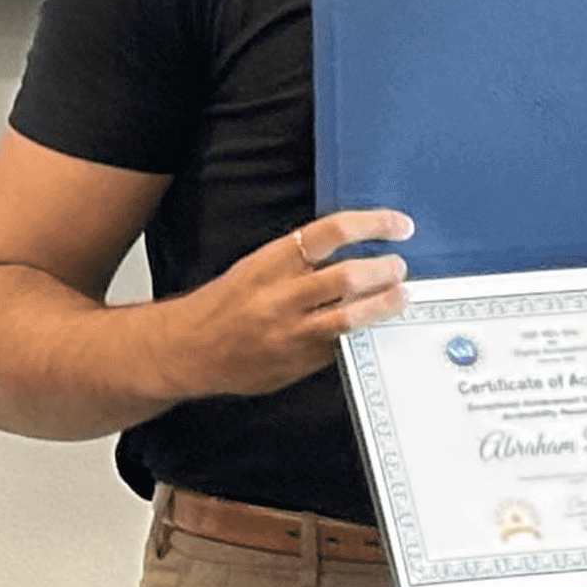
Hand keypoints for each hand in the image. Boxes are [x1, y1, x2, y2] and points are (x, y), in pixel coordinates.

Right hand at [165, 209, 412, 398]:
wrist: (186, 349)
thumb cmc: (224, 305)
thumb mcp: (256, 267)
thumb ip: (300, 259)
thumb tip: (354, 248)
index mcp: (271, 262)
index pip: (332, 232)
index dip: (373, 225)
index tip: (398, 226)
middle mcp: (280, 295)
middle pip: (347, 275)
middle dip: (384, 269)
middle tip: (398, 265)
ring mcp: (290, 331)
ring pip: (351, 315)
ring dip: (384, 303)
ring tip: (401, 294)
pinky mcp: (298, 361)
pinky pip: (342, 344)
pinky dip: (362, 332)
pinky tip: (372, 324)